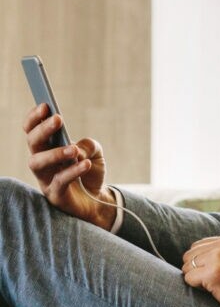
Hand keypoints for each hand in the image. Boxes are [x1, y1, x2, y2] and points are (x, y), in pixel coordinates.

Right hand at [24, 103, 116, 228]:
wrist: (99, 200)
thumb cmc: (91, 173)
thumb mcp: (95, 152)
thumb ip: (89, 144)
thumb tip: (77, 147)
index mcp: (47, 148)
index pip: (32, 130)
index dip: (34, 118)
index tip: (45, 105)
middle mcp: (42, 162)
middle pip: (33, 143)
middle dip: (43, 129)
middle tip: (59, 118)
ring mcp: (46, 179)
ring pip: (37, 163)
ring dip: (54, 153)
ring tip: (73, 149)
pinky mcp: (55, 195)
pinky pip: (59, 181)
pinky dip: (72, 171)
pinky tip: (85, 163)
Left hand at [182, 234, 219, 306]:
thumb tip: (193, 256)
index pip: (197, 246)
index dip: (201, 263)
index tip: (216, 274)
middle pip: (189, 256)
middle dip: (196, 271)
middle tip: (214, 283)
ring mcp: (218, 257)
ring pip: (187, 268)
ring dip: (196, 280)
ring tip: (216, 286)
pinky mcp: (213, 273)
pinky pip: (189, 279)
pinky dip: (197, 288)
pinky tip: (216, 291)